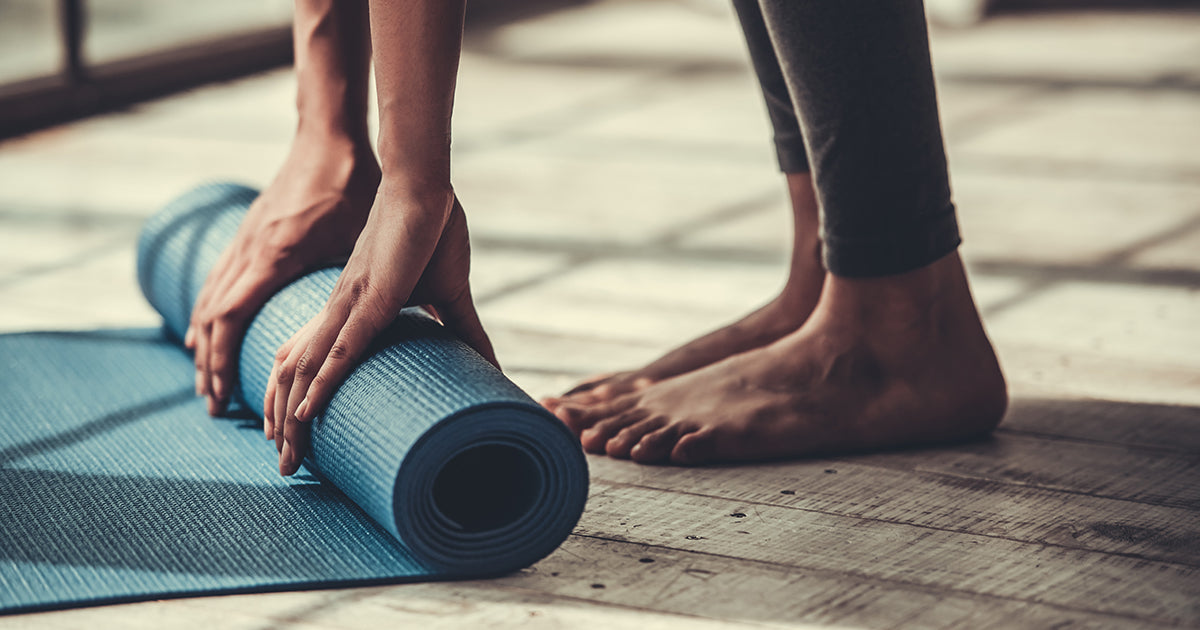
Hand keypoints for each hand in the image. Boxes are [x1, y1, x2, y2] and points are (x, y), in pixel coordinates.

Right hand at [185, 135, 379, 415]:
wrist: (329, 135)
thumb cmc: (353, 182)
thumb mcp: (366, 236)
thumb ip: (391, 282)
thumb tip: (437, 314)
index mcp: (277, 257)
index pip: (233, 318)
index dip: (225, 359)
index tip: (225, 395)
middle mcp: (253, 252)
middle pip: (214, 319)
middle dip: (210, 364)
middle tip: (213, 405)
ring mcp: (246, 240)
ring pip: (210, 301)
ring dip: (205, 343)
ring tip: (206, 381)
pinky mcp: (251, 232)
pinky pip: (217, 280)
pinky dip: (207, 310)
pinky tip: (205, 329)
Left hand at [266, 185, 495, 474]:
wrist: (426, 188)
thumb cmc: (434, 231)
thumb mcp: (449, 294)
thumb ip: (463, 331)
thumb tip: (490, 364)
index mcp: (352, 309)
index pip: (312, 362)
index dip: (297, 400)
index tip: (293, 437)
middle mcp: (339, 311)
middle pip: (295, 376)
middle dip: (284, 425)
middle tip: (286, 467)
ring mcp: (349, 306)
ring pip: (307, 372)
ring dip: (291, 418)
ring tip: (286, 457)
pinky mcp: (369, 301)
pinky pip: (337, 350)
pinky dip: (318, 384)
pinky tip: (303, 415)